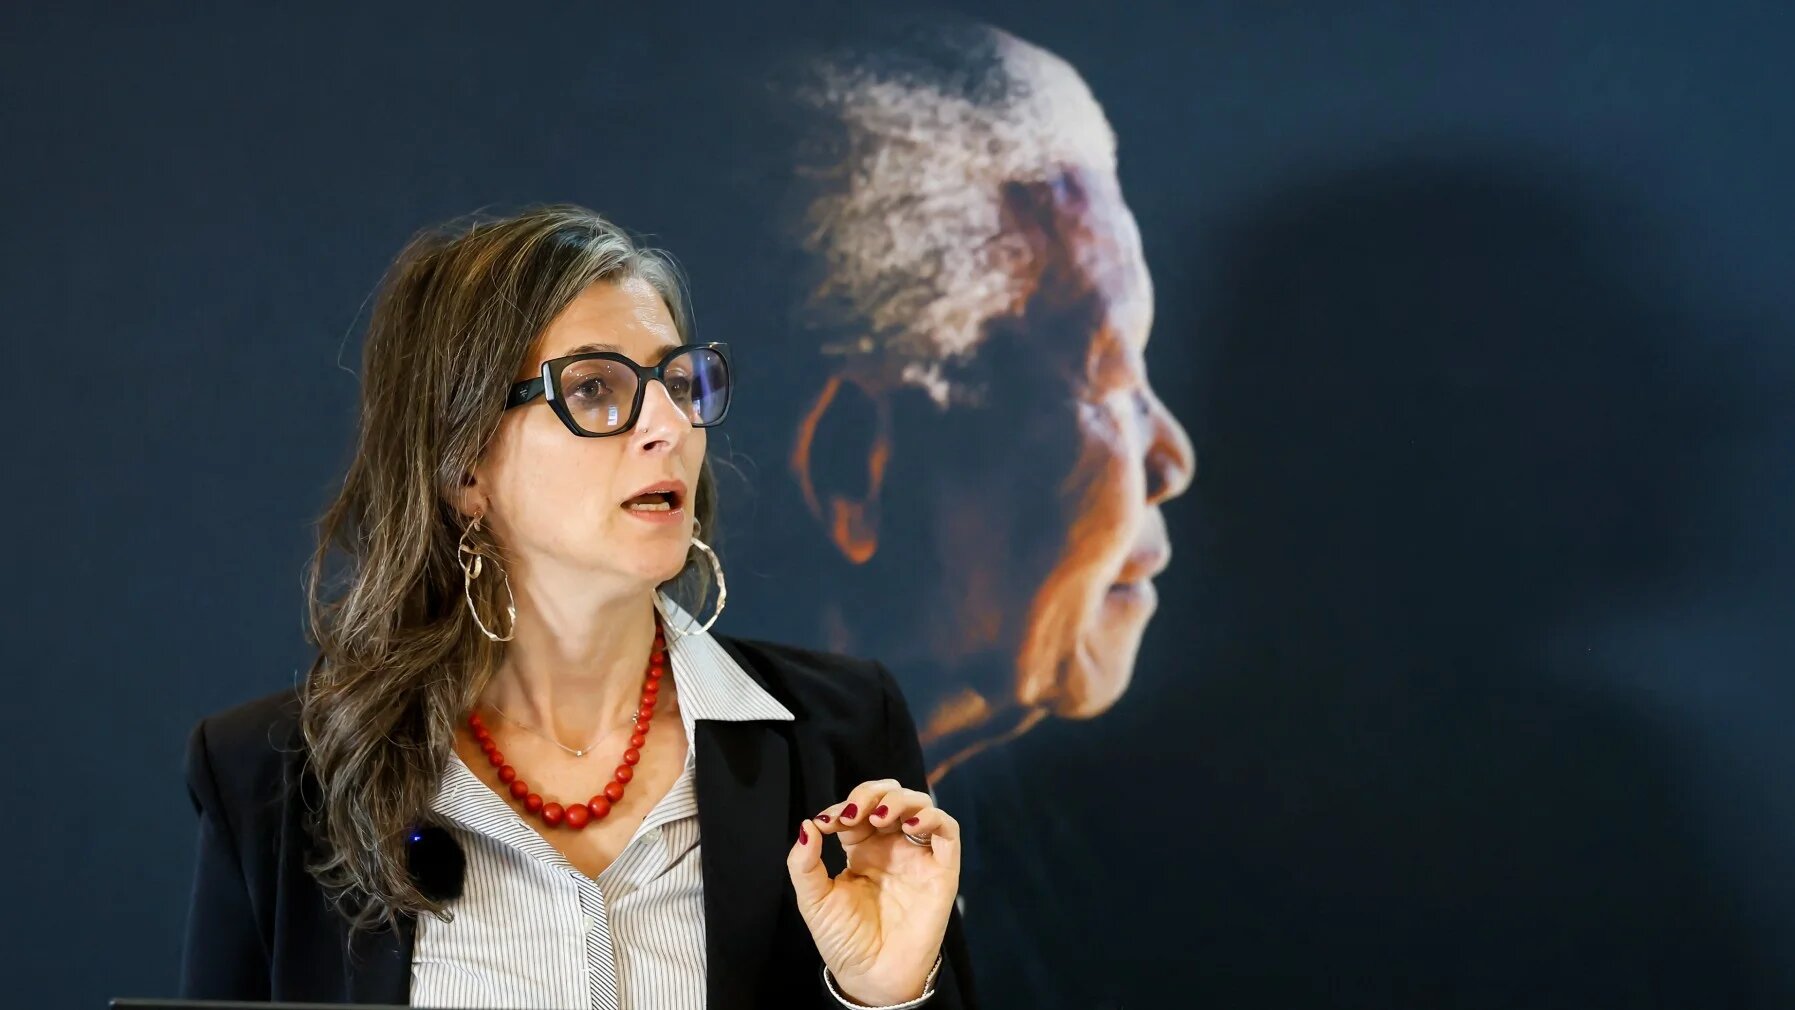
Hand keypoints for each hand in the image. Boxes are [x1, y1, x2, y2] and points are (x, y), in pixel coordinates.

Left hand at [787, 778, 960, 1005]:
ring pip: (919, 804)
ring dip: (900, 799)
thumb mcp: (814, 900)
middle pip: (890, 796)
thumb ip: (804, 863)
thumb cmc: (844, 941)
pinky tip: (909, 824)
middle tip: (854, 813)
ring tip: (880, 816)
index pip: (858, 809)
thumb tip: (807, 825)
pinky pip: (947, 830)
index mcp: (863, 851)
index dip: (843, 806)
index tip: (826, 823)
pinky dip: (932, 817)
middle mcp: (892, 848)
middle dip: (871, 793)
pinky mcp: (942, 870)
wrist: (871, 977)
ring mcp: (918, 856)